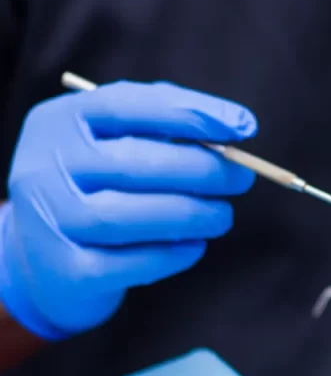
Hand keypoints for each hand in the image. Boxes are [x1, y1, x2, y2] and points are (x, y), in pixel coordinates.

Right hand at [0, 81, 257, 339]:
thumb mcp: (113, 142)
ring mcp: (52, 220)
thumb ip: (166, 125)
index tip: (244, 126)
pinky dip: (173, 254)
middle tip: (241, 178)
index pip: (129, 105)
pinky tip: (193, 246)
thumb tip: (236, 126)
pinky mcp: (68, 270)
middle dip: (204, 170)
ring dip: (194, 215)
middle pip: (136, 163)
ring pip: (134, 217)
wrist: (41, 255)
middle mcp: (45, 167)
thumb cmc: (98, 185)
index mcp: (60, 121)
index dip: (192, 114)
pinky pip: (133, 263)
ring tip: (221, 216)